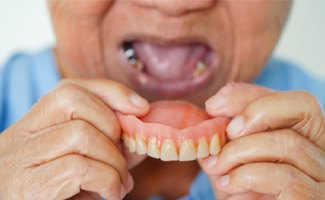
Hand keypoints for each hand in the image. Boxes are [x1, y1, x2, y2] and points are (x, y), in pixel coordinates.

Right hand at [0, 79, 148, 199]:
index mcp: (33, 126)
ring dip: (114, 160)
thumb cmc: (58, 194)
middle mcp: (20, 136)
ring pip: (80, 134)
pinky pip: (79, 168)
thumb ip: (110, 146)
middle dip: (112, 127)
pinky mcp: (29, 186)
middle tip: (123, 160)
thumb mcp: (84, 162)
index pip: (69, 88)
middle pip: (73, 101)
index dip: (111, 91)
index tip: (140, 108)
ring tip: (120, 182)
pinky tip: (111, 194)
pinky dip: (107, 180)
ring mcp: (20, 160)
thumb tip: (143, 133)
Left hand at [200, 83, 324, 199]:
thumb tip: (216, 104)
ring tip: (216, 166)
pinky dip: (247, 176)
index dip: (251, 96)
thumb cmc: (240, 189)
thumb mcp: (232, 156)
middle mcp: (322, 152)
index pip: (291, 100)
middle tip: (225, 131)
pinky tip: (228, 185)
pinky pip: (285, 177)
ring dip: (239, 151)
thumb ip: (228, 132)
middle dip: (254, 112)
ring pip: (288, 143)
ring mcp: (323, 178)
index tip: (213, 106)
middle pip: (304, 107)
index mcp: (304, 136)